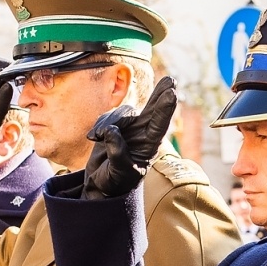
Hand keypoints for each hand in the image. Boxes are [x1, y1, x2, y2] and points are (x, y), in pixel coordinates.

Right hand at [82, 76, 178, 201]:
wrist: (100, 184)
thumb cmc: (115, 183)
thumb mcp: (117, 173)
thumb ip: (116, 153)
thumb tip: (112, 131)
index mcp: (149, 147)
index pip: (159, 125)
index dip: (165, 109)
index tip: (172, 94)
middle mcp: (143, 134)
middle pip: (153, 109)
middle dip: (160, 94)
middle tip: (171, 80)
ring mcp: (130, 127)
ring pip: (124, 112)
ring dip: (109, 121)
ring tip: (97, 137)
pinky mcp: (115, 125)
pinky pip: (108, 116)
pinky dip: (99, 124)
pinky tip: (94, 137)